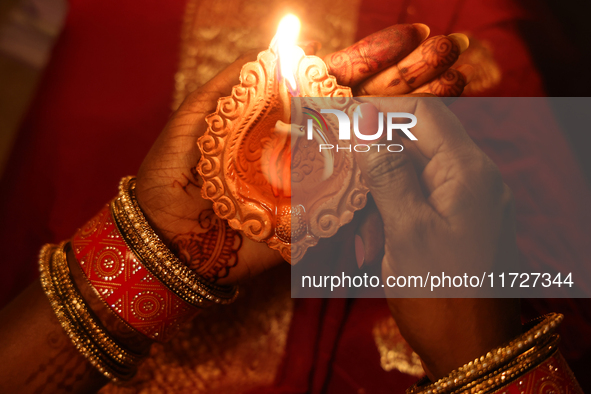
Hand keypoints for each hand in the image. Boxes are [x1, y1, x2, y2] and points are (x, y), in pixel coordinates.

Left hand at [134, 24, 470, 285]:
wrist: (168, 236)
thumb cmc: (176, 169)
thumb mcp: (202, 112)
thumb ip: (243, 78)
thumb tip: (298, 47)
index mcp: (282, 112)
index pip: (338, 78)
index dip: (375, 57)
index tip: (415, 35)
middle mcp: (308, 140)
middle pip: (367, 103)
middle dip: (410, 75)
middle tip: (451, 50)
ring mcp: (319, 176)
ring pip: (374, 143)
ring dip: (417, 114)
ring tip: (456, 84)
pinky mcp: (321, 214)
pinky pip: (364, 194)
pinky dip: (398, 174)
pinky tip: (430, 149)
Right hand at [353, 98, 520, 378]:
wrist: (475, 352)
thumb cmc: (440, 296)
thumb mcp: (405, 229)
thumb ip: (387, 170)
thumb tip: (366, 117)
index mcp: (468, 172)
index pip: (422, 114)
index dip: (378, 110)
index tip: (337, 119)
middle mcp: (475, 178)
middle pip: (417, 143)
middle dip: (374, 162)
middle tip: (338, 180)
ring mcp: (470, 201)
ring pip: (414, 176)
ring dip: (379, 197)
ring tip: (362, 238)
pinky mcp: (462, 222)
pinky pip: (421, 202)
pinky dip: (393, 216)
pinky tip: (374, 246)